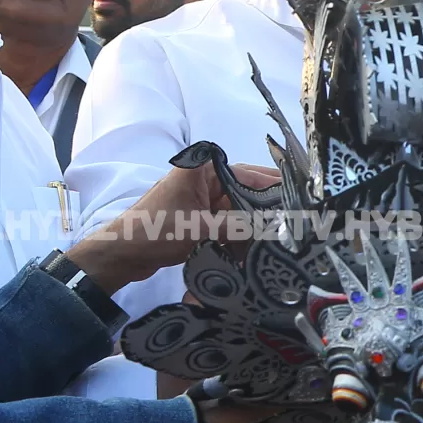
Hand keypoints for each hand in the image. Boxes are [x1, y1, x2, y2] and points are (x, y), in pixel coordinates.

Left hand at [67, 162, 277, 291]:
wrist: (122, 253)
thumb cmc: (155, 231)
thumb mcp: (201, 229)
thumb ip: (239, 227)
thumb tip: (274, 229)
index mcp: (203, 168)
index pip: (249, 175)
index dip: (275, 189)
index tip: (300, 203)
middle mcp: (205, 178)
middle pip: (247, 191)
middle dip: (268, 208)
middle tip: (297, 223)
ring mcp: (202, 198)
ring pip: (239, 209)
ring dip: (254, 225)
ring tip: (280, 239)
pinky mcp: (199, 217)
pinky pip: (228, 223)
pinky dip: (239, 235)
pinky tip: (256, 249)